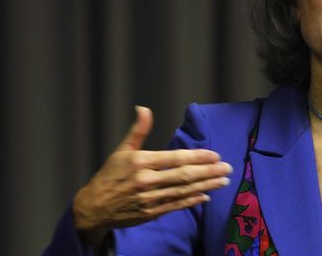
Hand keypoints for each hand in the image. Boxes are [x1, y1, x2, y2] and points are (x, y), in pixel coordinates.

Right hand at [72, 106, 231, 244]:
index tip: (215, 155)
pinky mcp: (150, 214)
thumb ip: (138, 130)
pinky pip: (176, 206)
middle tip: (227, 168)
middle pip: (183, 176)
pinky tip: (206, 196)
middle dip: (208, 172)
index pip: (174, 158)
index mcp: (140, 163)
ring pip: (183, 192)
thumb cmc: (109, 175)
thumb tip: (143, 108)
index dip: (197, 156)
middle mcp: (146, 181)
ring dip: (206, 186)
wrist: (94, 206)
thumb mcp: (121, 149)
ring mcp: (149, 199)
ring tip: (223, 181)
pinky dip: (192, 201)